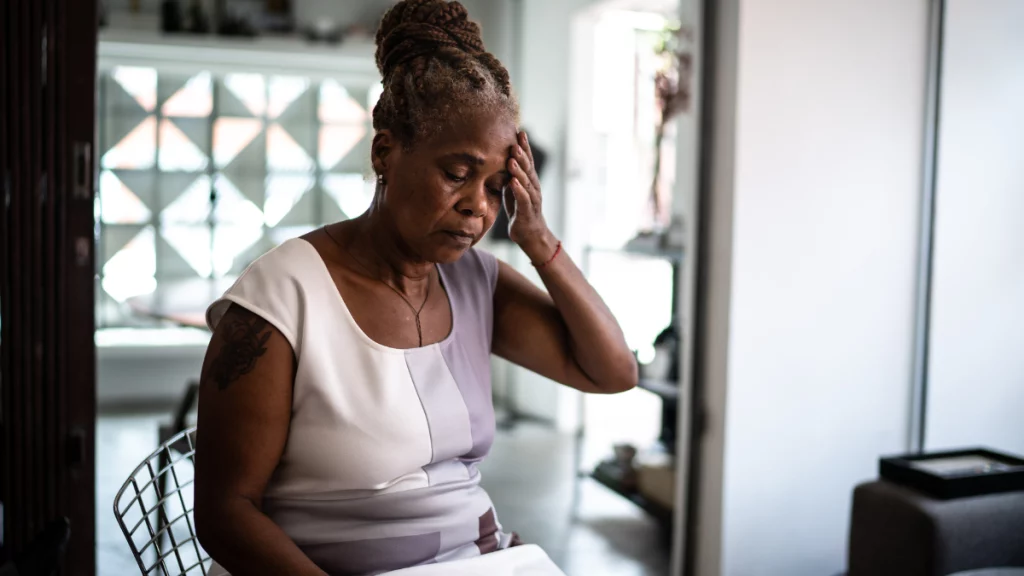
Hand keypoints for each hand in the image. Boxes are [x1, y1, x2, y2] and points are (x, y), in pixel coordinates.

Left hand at [506, 131, 556, 262]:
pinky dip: (518, 190)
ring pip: (526, 182)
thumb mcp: (513, 190)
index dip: (524, 146)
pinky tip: (513, 182)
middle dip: (522, 154)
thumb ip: (509, 176)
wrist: (531, 234)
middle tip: (516, 140)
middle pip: (528, 168)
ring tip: (512, 158)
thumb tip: (498, 160)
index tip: (519, 131)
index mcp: (529, 181)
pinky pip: (523, 199)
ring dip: (519, 169)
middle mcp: (533, 187)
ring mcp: (532, 199)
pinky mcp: (527, 212)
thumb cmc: (521, 210)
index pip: (526, 161)